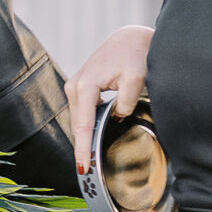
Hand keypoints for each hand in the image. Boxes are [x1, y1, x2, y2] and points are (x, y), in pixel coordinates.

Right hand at [65, 27, 154, 174]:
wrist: (131, 38)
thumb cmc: (135, 54)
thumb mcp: (136, 79)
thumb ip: (125, 103)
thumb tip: (117, 118)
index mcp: (86, 86)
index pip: (84, 126)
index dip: (84, 149)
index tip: (84, 168)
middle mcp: (75, 86)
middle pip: (78, 126)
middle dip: (83, 148)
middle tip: (89, 173)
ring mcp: (75, 86)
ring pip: (79, 120)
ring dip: (85, 138)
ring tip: (91, 160)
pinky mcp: (80, 87)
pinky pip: (82, 113)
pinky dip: (87, 127)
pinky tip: (94, 139)